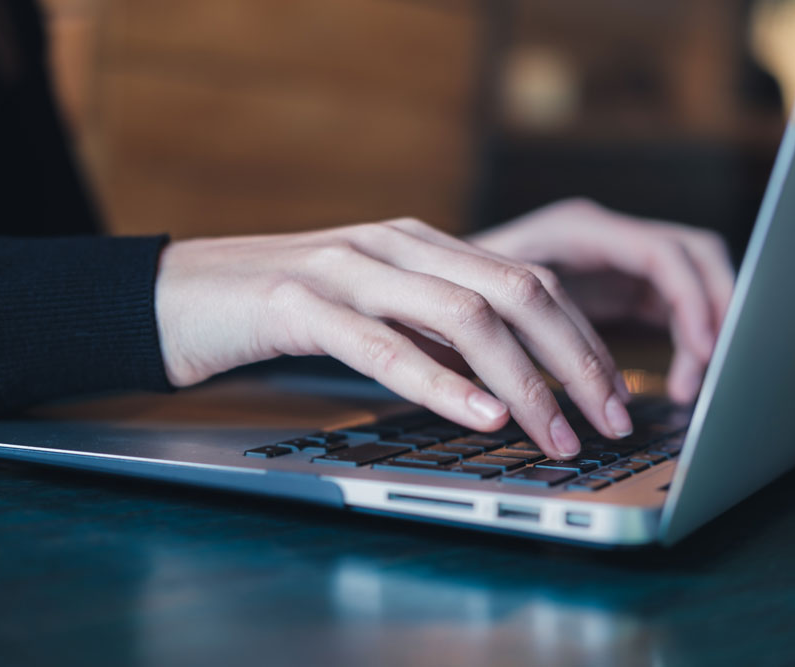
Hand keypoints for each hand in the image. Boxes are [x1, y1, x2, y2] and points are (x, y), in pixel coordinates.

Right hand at [155, 218, 635, 459]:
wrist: (178, 294)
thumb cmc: (280, 311)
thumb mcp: (373, 309)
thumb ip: (432, 327)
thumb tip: (507, 377)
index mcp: (419, 242)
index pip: (528, 281)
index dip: (581, 338)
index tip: (615, 392)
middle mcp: (394, 244)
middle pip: (516, 292)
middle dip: (575, 360)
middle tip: (612, 419)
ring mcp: (347, 268)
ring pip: (464, 316)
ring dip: (524, 381)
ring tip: (558, 434)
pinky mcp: (299, 303)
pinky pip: (385, 345)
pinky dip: (441, 383)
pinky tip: (481, 415)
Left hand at [469, 198, 734, 402]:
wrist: (433, 282)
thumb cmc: (447, 289)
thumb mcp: (474, 308)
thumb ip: (517, 335)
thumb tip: (546, 387)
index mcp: (574, 229)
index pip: (659, 252)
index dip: (689, 299)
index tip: (702, 348)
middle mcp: (603, 236)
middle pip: (693, 257)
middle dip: (714, 311)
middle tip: (712, 372)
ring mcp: (614, 258)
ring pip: (690, 281)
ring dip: (704, 330)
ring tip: (691, 388)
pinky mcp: (618, 286)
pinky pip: (673, 307)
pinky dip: (685, 343)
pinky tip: (678, 384)